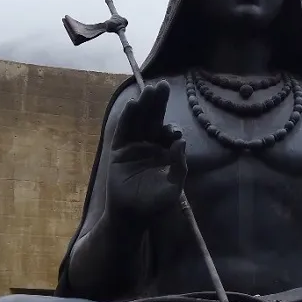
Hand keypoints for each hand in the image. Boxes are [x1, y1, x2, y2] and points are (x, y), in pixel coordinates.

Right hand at [105, 80, 186, 219]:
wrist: (130, 216)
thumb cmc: (154, 204)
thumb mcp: (173, 186)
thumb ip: (180, 165)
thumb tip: (181, 141)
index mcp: (165, 153)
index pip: (169, 133)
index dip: (172, 128)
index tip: (174, 132)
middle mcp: (149, 145)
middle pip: (154, 119)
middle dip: (158, 103)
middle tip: (163, 85)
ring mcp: (133, 146)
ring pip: (139, 121)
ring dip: (143, 105)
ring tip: (148, 89)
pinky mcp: (119, 150)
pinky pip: (124, 131)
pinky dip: (127, 118)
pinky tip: (133, 105)